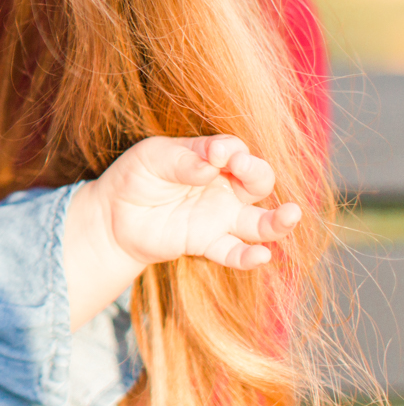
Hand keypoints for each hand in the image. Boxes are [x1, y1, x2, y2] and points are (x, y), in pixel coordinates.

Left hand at [97, 135, 300, 268]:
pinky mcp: (208, 243)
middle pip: (258, 179)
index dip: (230, 149)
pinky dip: (249, 256)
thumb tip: (210, 166)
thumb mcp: (152, 158)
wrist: (113, 215)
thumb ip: (182, 160)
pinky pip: (234, 252)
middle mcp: (223, 186)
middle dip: (256, 171)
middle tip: (239, 166)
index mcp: (211, 158)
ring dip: (279, 220)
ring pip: (260, 221)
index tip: (215, 153)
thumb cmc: (136, 177)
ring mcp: (219, 216)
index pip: (234, 149)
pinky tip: (261, 255)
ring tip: (291, 214)